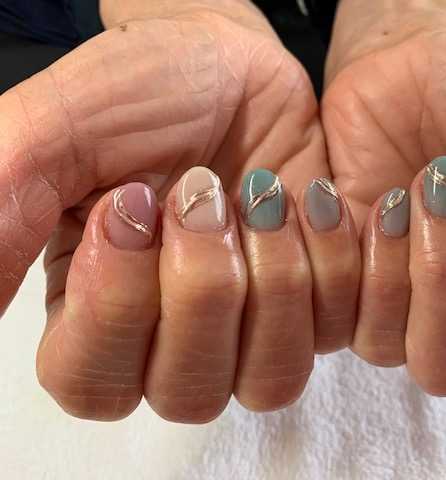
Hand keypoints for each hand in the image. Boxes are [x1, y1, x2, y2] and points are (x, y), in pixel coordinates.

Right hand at [0, 0, 358, 420]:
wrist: (237, 68)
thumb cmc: (145, 93)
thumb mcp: (60, 130)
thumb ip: (7, 204)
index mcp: (95, 312)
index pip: (92, 383)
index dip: (115, 306)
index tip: (131, 205)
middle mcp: (173, 340)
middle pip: (189, 390)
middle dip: (203, 284)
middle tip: (203, 190)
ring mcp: (252, 332)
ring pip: (270, 378)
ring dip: (272, 276)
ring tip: (263, 195)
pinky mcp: (316, 308)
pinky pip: (336, 330)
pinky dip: (330, 260)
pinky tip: (311, 198)